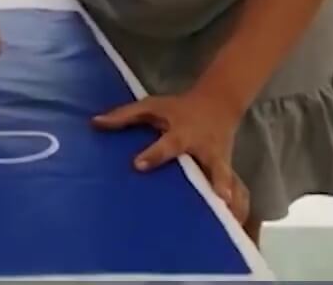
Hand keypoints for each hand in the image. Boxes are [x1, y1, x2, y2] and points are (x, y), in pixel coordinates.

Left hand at [92, 88, 249, 222]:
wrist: (218, 104)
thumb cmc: (178, 109)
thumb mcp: (152, 106)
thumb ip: (124, 115)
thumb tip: (95, 123)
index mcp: (184, 132)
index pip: (169, 144)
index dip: (154, 154)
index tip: (138, 165)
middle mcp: (206, 150)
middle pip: (214, 165)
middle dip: (218, 180)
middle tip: (220, 197)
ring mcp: (221, 162)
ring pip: (230, 181)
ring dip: (232, 199)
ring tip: (232, 219)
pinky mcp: (229, 172)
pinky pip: (236, 192)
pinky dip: (237, 208)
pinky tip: (236, 227)